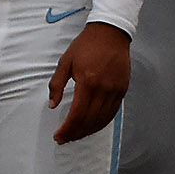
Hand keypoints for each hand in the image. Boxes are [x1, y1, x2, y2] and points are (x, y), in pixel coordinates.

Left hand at [48, 22, 130, 143]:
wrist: (110, 34)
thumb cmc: (85, 46)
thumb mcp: (65, 62)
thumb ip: (57, 84)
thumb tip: (52, 104)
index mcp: (88, 82)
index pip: (77, 115)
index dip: (67, 129)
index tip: (58, 135)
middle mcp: (104, 89)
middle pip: (90, 121)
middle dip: (75, 133)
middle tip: (64, 139)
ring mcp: (115, 91)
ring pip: (102, 120)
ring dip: (88, 131)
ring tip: (75, 135)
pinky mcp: (122, 90)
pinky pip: (112, 113)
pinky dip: (101, 123)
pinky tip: (91, 126)